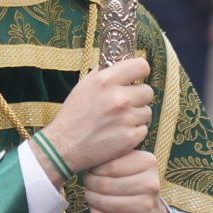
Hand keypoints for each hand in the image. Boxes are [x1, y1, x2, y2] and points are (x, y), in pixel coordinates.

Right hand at [42, 57, 153, 177]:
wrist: (64, 146)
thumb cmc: (73, 116)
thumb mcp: (83, 87)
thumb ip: (103, 75)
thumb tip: (121, 67)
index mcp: (105, 80)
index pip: (141, 66)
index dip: (141, 72)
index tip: (137, 78)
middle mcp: (118, 97)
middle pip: (148, 91)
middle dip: (138, 97)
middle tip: (125, 104)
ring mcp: (125, 118)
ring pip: (147, 111)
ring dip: (136, 116)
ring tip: (118, 121)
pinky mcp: (130, 137)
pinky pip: (143, 129)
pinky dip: (134, 132)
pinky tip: (118, 133)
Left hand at [83, 149, 175, 212]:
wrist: (152, 210)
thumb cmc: (133, 180)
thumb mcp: (129, 162)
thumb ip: (113, 154)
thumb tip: (88, 154)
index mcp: (147, 162)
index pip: (110, 166)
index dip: (94, 169)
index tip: (91, 170)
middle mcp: (151, 183)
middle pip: (105, 184)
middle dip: (90, 184)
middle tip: (87, 184)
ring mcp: (147, 204)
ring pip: (104, 203)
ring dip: (91, 199)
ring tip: (90, 195)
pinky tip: (96, 209)